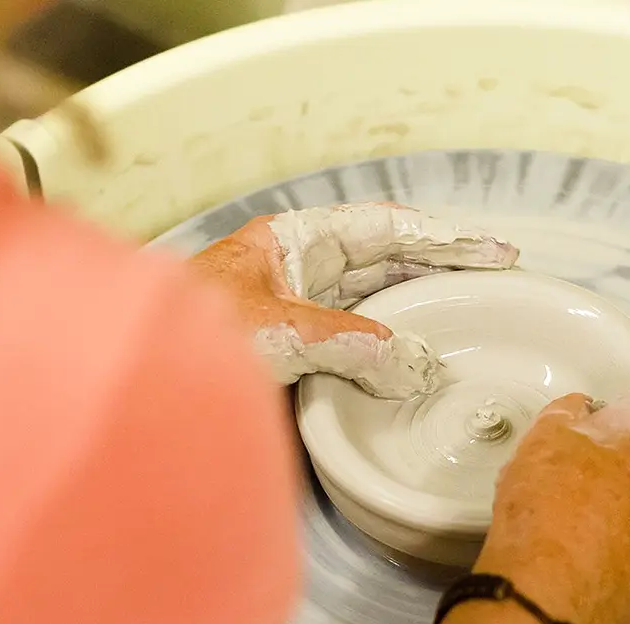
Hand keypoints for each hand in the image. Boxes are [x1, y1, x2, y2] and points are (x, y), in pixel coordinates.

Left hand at [190, 204, 517, 398]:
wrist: (134, 389)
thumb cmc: (179, 339)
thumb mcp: (276, 332)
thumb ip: (347, 342)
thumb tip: (411, 362)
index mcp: (290, 243)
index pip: (382, 229)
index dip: (440, 239)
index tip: (491, 253)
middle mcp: (292, 273)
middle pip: (382, 263)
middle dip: (437, 270)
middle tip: (495, 283)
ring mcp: (288, 316)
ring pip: (367, 307)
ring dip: (412, 314)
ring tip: (464, 320)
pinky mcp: (282, 360)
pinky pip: (346, 349)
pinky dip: (380, 354)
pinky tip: (406, 364)